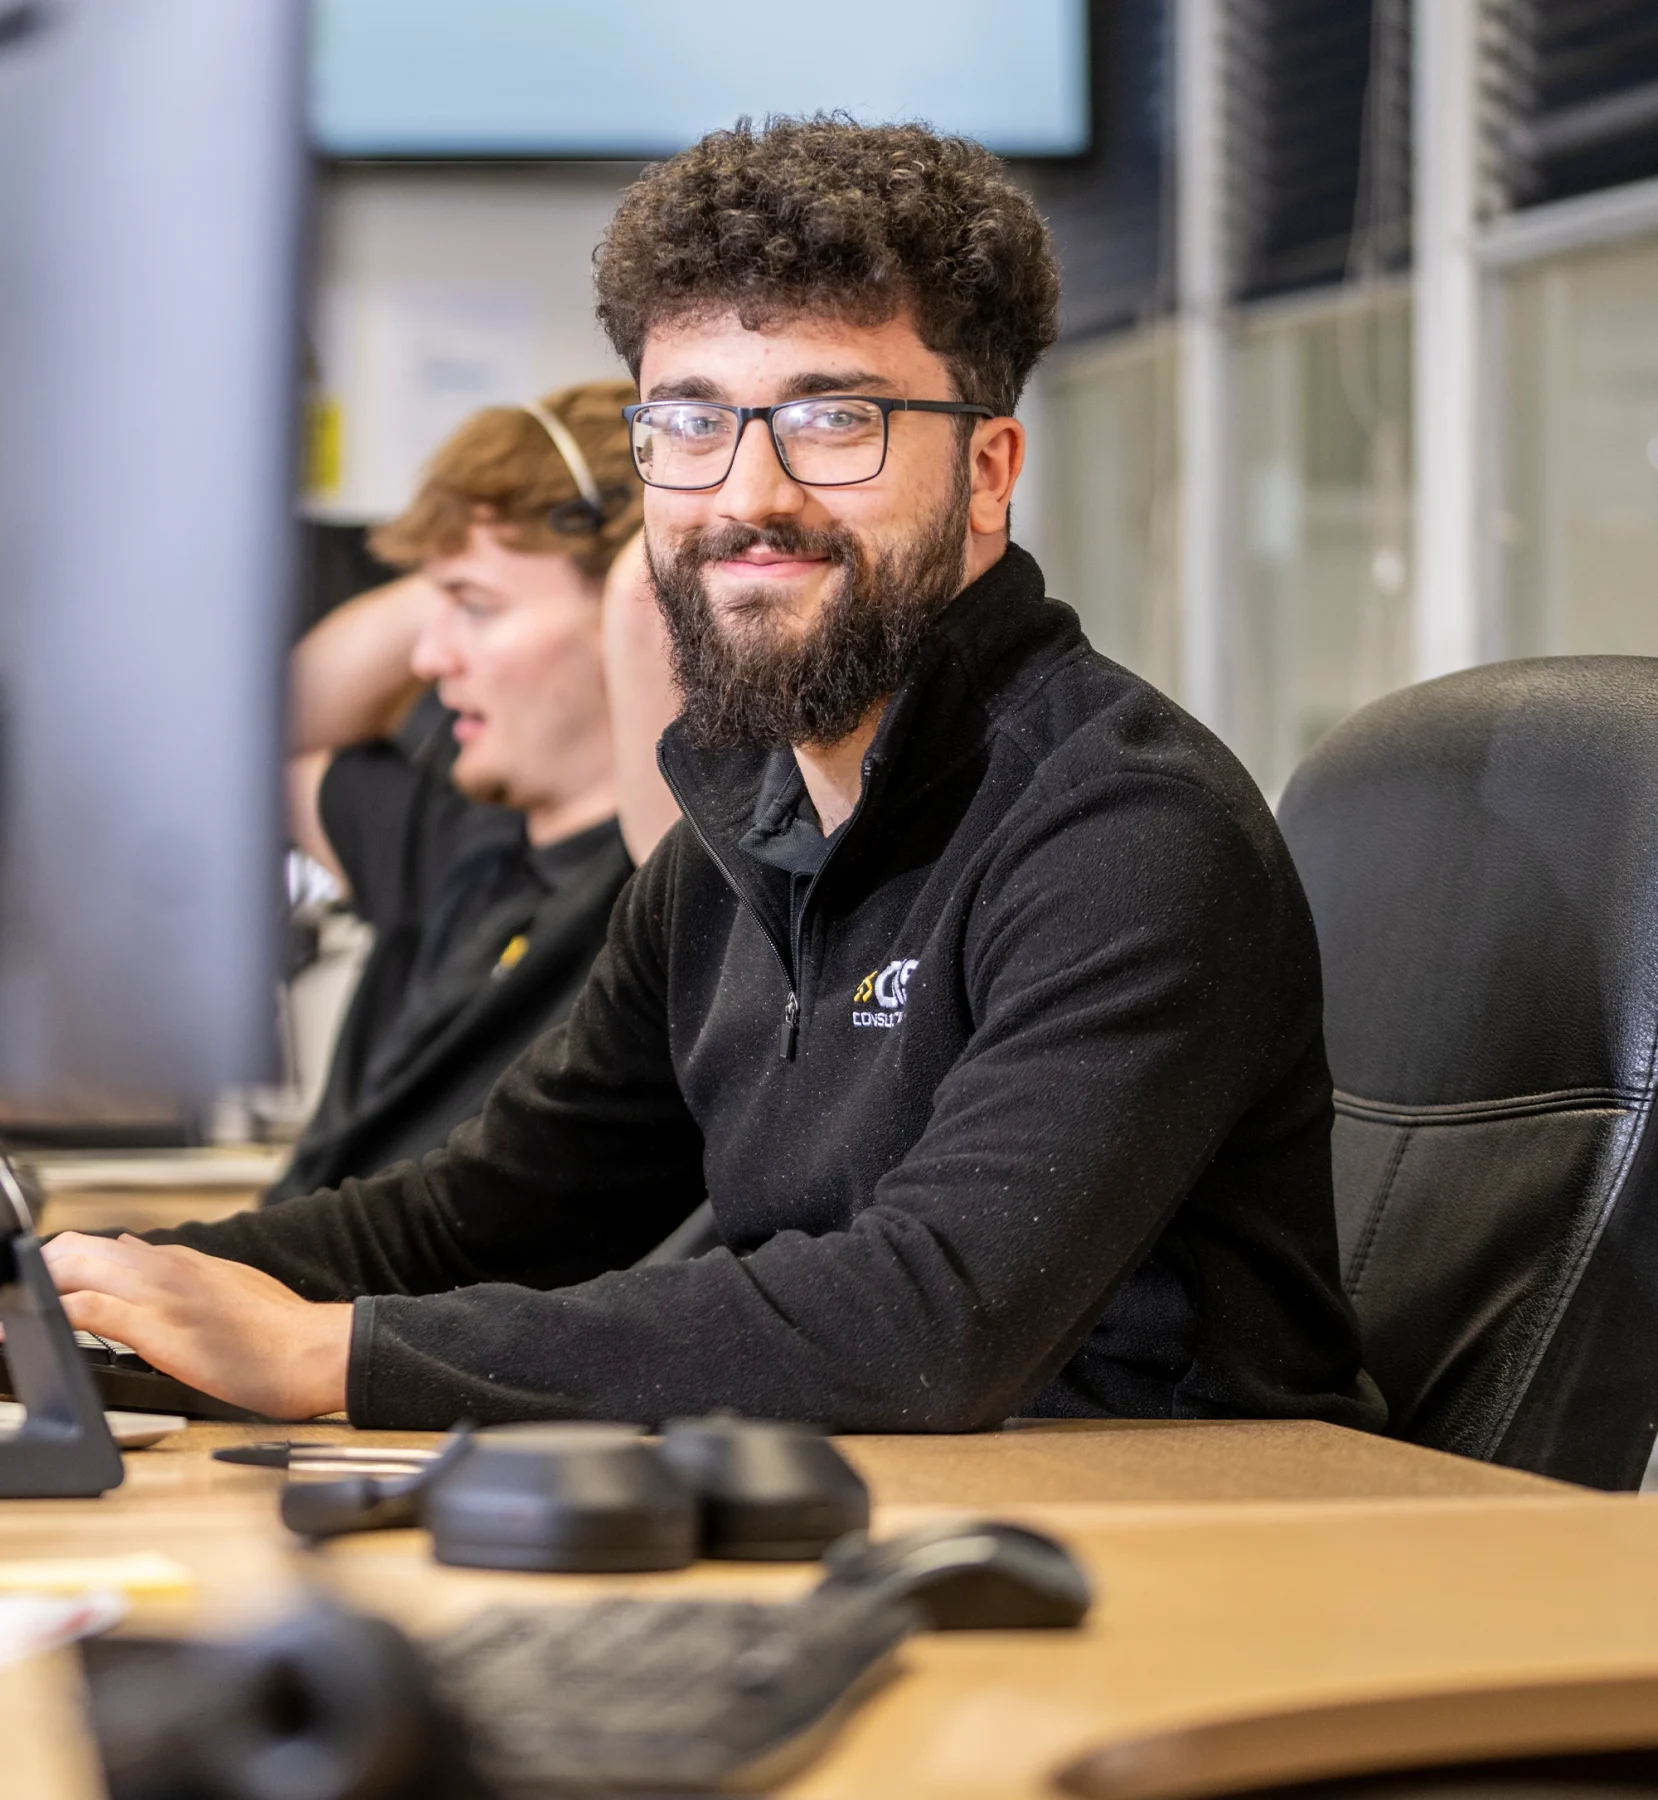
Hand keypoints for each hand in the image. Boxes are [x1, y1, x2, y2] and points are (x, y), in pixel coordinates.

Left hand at [41, 1234, 352, 1419]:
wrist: (314, 1349)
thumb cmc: (282, 1331)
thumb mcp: (232, 1285)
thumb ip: (182, 1271)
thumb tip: (130, 1249)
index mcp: (180, 1262)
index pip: (100, 1248)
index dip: (61, 1265)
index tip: (41, 1288)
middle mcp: (163, 1268)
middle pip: (74, 1249)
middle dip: (36, 1272)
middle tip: (19, 1301)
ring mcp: (158, 1295)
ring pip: (71, 1269)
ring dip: (35, 1288)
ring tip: (13, 1314)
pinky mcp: (156, 1328)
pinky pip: (85, 1310)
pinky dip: (51, 1314)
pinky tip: (31, 1328)